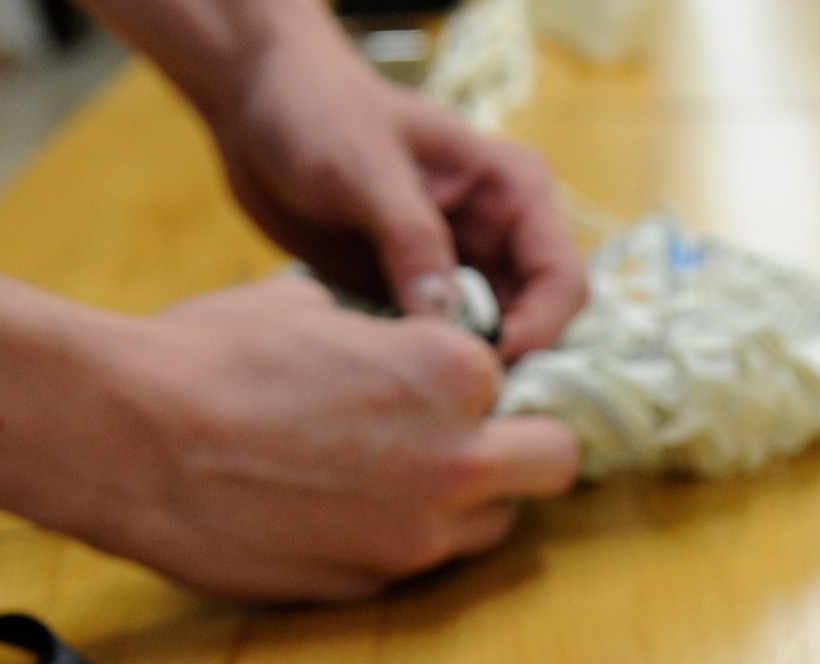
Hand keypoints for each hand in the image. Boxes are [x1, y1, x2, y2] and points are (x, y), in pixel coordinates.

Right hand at [83, 277, 578, 601]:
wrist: (128, 437)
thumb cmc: (207, 359)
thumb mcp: (316, 307)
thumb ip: (388, 336)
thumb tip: (397, 345)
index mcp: (454, 375)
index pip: (527, 385)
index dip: (489, 384)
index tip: (460, 386)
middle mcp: (456, 463)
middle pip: (550, 466)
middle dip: (522, 447)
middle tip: (476, 437)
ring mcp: (417, 537)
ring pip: (494, 526)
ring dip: (469, 501)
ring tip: (400, 475)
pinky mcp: (372, 585)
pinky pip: (420, 563)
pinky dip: (403, 538)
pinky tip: (348, 510)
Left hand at [205, 13, 585, 359]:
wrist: (258, 105)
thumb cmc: (319, 111)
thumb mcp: (364, 169)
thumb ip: (410, 239)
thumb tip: (445, 318)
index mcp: (514, 191)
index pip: (561, 278)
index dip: (538, 329)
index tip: (485, 366)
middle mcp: (501, 235)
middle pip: (536, 322)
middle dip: (505, 363)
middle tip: (453, 401)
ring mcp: (461, 267)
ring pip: (491, 341)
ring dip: (463, 370)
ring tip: (418, 397)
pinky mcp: (418, 290)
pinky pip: (439, 342)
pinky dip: (422, 365)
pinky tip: (387, 379)